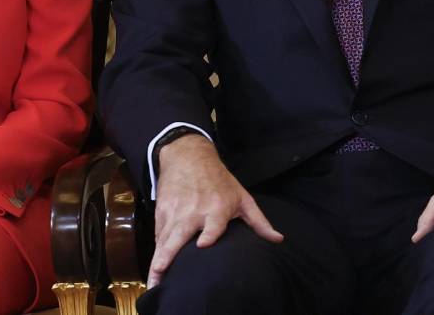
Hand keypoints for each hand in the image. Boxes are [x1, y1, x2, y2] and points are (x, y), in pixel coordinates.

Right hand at [148, 135, 282, 288]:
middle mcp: (194, 210)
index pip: (212, 224)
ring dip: (158, 258)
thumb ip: (259, 221)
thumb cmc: (218, 179)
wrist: (188, 156)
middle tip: (161, 271)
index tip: (202, 245)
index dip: (208, 235)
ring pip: (164, 237)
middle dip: (169, 254)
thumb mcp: (241, 197)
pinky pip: (159, 233)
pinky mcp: (162, 210)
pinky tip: (156, 264)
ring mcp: (175, 210)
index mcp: (216, 208)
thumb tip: (278, 240)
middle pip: (179, 234)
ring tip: (155, 277)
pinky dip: (157, 248)